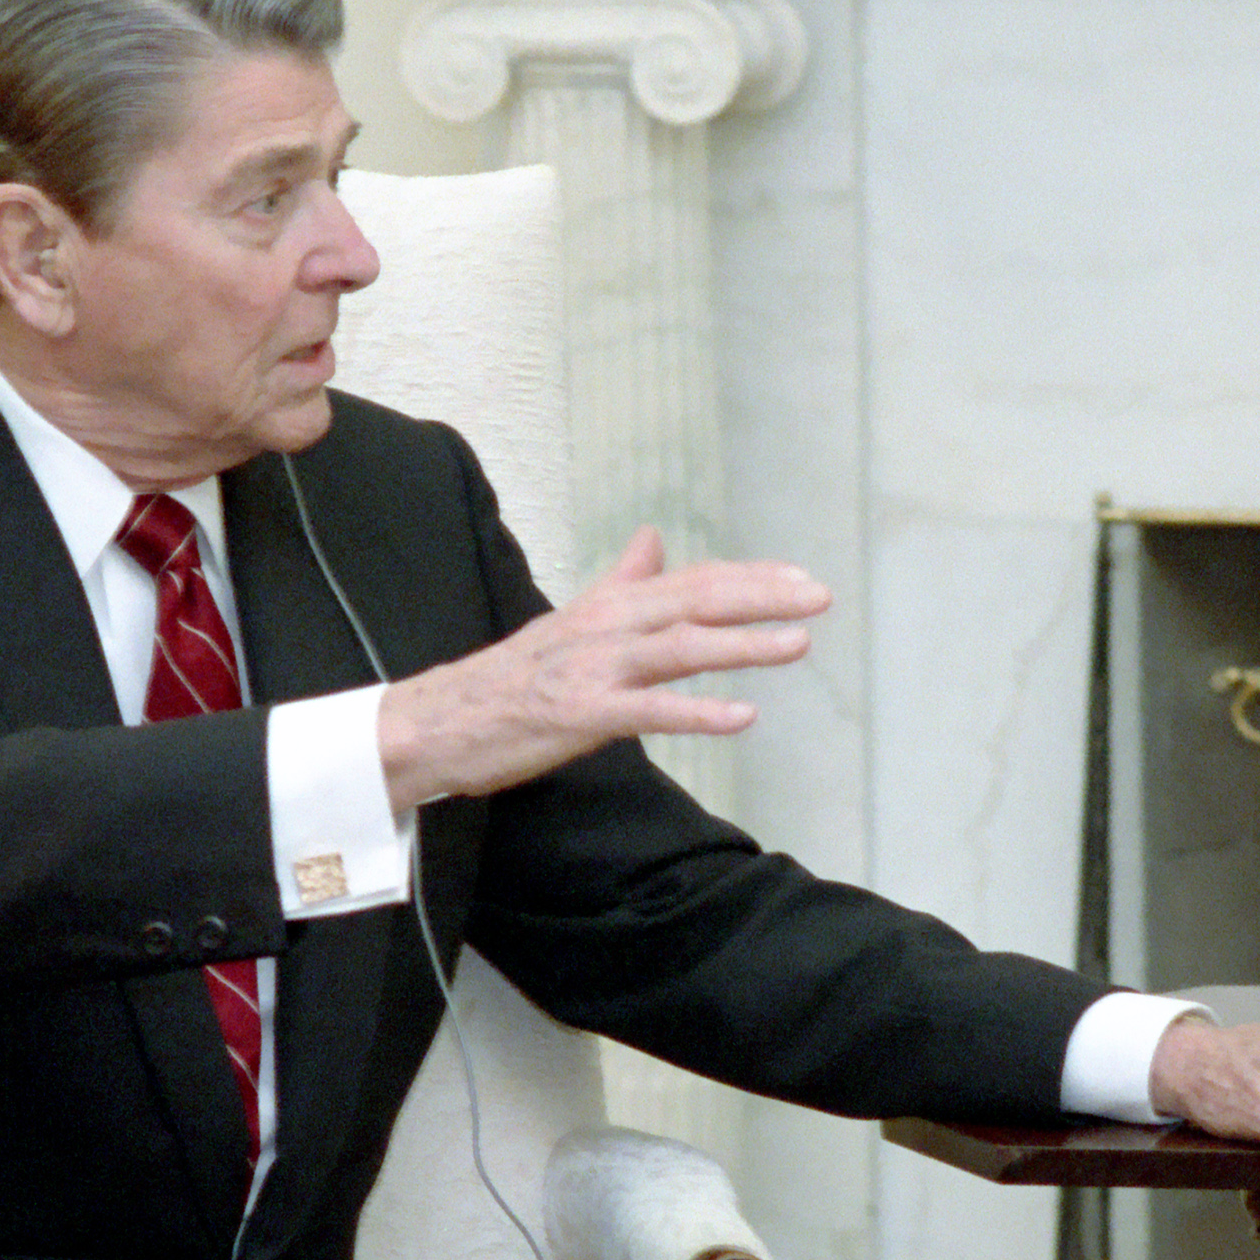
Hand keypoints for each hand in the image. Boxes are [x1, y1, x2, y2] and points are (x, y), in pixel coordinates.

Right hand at [377, 527, 832, 808]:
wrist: (440, 720)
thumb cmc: (513, 677)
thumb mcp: (574, 618)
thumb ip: (622, 581)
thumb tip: (654, 539)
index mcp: (611, 605)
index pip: (694, 581)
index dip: (751, 578)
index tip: (803, 579)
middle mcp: (608, 627)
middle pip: (697, 601)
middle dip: (763, 597)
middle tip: (819, 596)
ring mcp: (595, 670)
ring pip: (681, 648)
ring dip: (744, 645)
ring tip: (798, 642)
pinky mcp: (581, 715)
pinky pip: (650, 713)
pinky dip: (698, 713)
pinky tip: (743, 717)